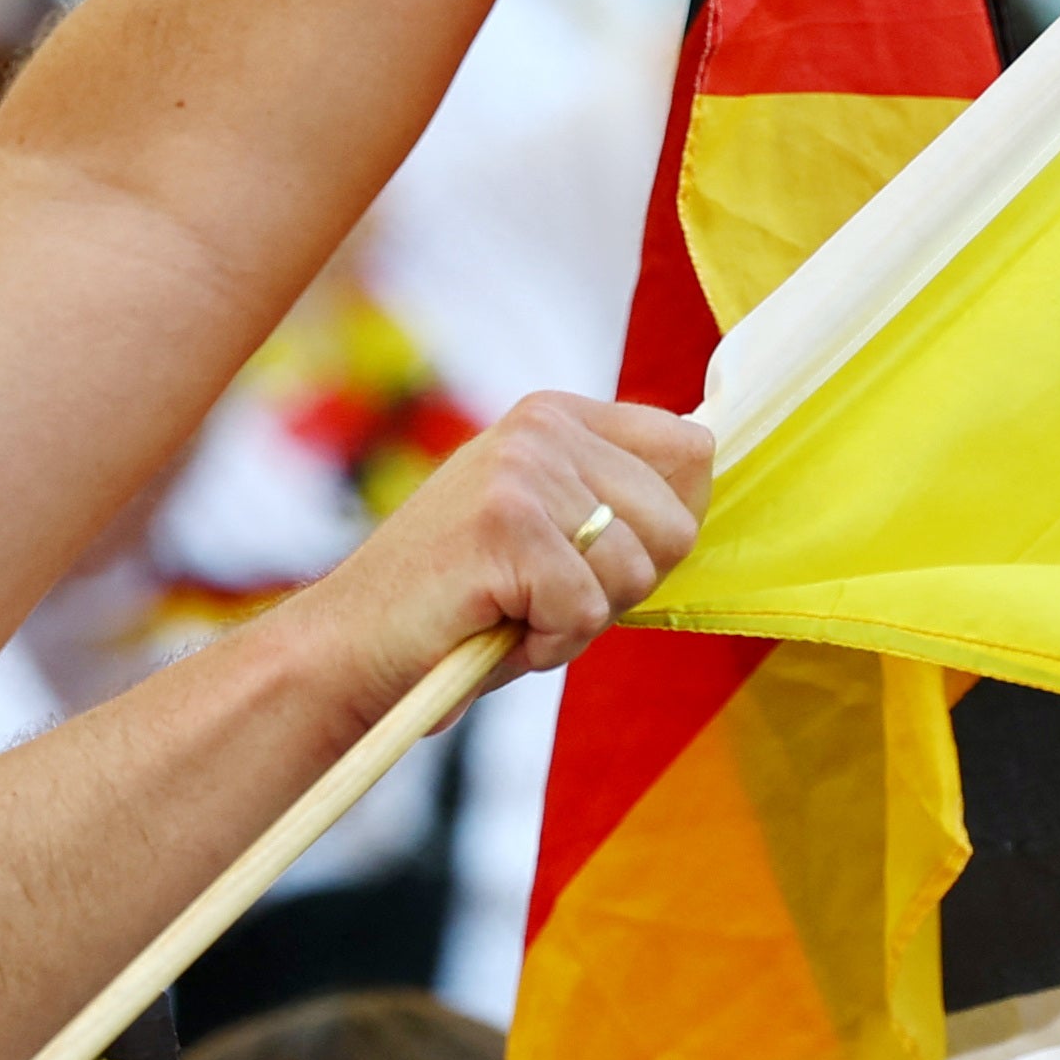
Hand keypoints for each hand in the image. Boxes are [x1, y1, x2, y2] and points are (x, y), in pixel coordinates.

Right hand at [268, 390, 706, 726]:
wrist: (351, 645)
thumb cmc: (459, 603)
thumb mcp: (549, 528)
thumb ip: (616, 498)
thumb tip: (709, 468)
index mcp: (556, 415)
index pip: (690, 449)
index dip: (664, 526)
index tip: (599, 560)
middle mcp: (542, 427)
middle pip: (676, 522)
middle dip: (623, 585)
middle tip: (544, 597)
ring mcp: (522, 471)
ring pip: (635, 573)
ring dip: (580, 620)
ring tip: (512, 611)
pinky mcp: (506, 527)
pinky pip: (585, 611)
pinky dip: (549, 645)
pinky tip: (497, 630)